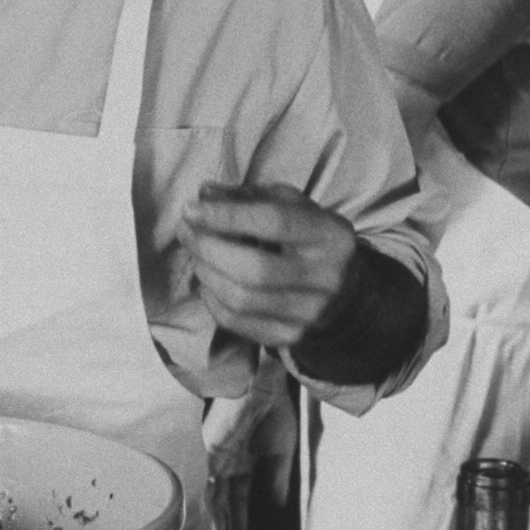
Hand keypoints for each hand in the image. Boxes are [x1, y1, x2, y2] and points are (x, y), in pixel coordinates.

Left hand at [180, 182, 356, 348]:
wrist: (343, 291)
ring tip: (196, 255)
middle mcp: (327, 278)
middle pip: (254, 268)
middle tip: (186, 231)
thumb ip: (248, 196)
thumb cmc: (306, 238)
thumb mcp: (290, 206)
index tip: (191, 209)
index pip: (274, 222)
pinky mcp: (290, 336)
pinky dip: (211, 301)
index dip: (227, 215)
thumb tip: (204, 194)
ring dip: (206, 273)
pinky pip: (236, 322)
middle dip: (208, 247)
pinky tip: (208, 283)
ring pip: (241, 298)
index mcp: (331, 236)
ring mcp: (310, 313)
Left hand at [201, 355, 295, 529]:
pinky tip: (213, 525)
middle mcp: (226, 460)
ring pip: (211, 497)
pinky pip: (206, 484)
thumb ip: (277, 479)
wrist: (265, 387)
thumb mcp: (281, 452)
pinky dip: (210, 507)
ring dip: (216, 525)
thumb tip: (277, 505)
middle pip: (221, 500)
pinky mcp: (210, 451)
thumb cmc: (275, 411)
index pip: (236, 495)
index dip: (239, 517)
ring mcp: (216, 456)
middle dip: (223, 527)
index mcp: (243, 458)